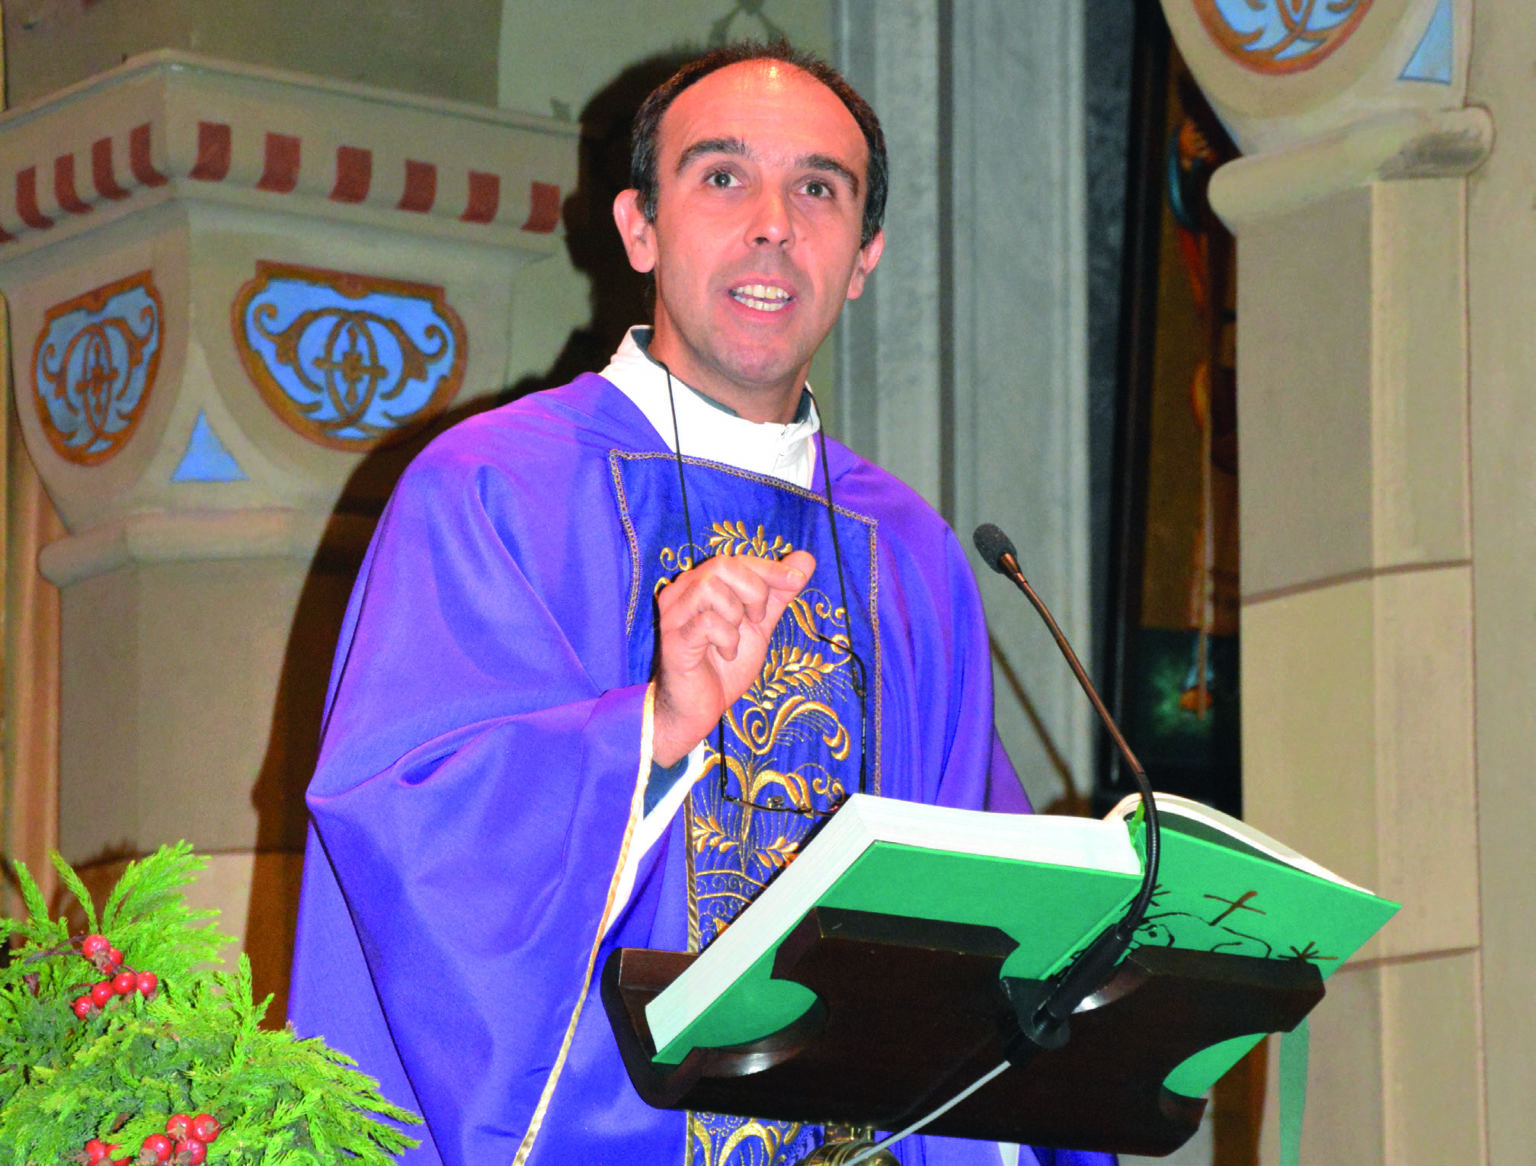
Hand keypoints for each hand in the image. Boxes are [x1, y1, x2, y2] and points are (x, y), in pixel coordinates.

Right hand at [651, 549, 815, 767]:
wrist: (701, 708)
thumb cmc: (724, 665)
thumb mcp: (760, 626)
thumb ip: (778, 594)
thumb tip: (806, 559)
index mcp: (700, 583)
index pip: (737, 560)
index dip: (770, 568)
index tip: (797, 581)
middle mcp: (681, 592)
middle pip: (723, 564)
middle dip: (754, 590)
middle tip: (759, 620)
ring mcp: (674, 615)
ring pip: (710, 588)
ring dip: (736, 615)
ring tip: (736, 639)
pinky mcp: (674, 639)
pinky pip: (707, 623)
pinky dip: (726, 638)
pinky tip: (725, 654)